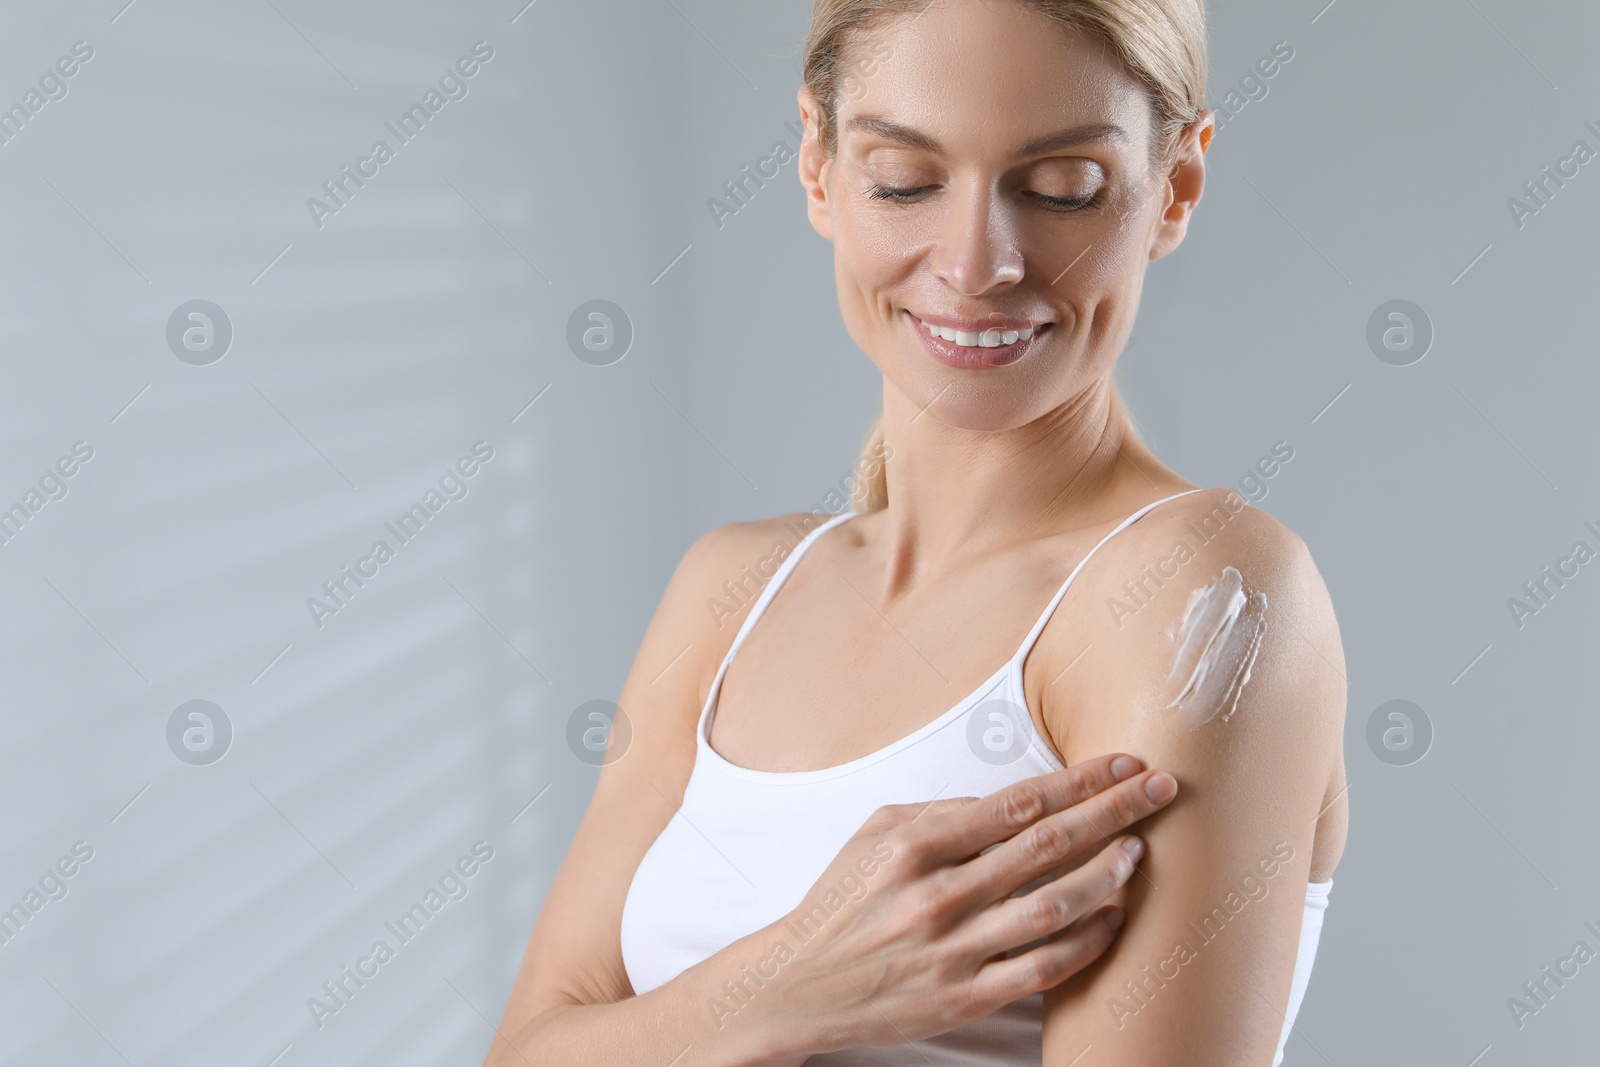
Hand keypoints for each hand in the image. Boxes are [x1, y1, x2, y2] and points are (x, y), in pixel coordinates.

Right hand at [744, 753, 1176, 1058]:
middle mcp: (938, 894)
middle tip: (1161, 789)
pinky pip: (1046, 968)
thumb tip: (1014, 801)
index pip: (1017, 803)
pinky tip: (1112, 916)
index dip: (1080, 780)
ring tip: (1139, 851)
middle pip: (1048, 844)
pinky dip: (1088, 940)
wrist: (801, 983)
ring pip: (1056, 907)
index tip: (1123, 764)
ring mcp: (955, 949)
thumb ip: (944, 813)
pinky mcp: (966, 996)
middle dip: (1114, 812)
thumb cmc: (843, 900)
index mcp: (914, 844)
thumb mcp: (876, 834)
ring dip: (1109, 874)